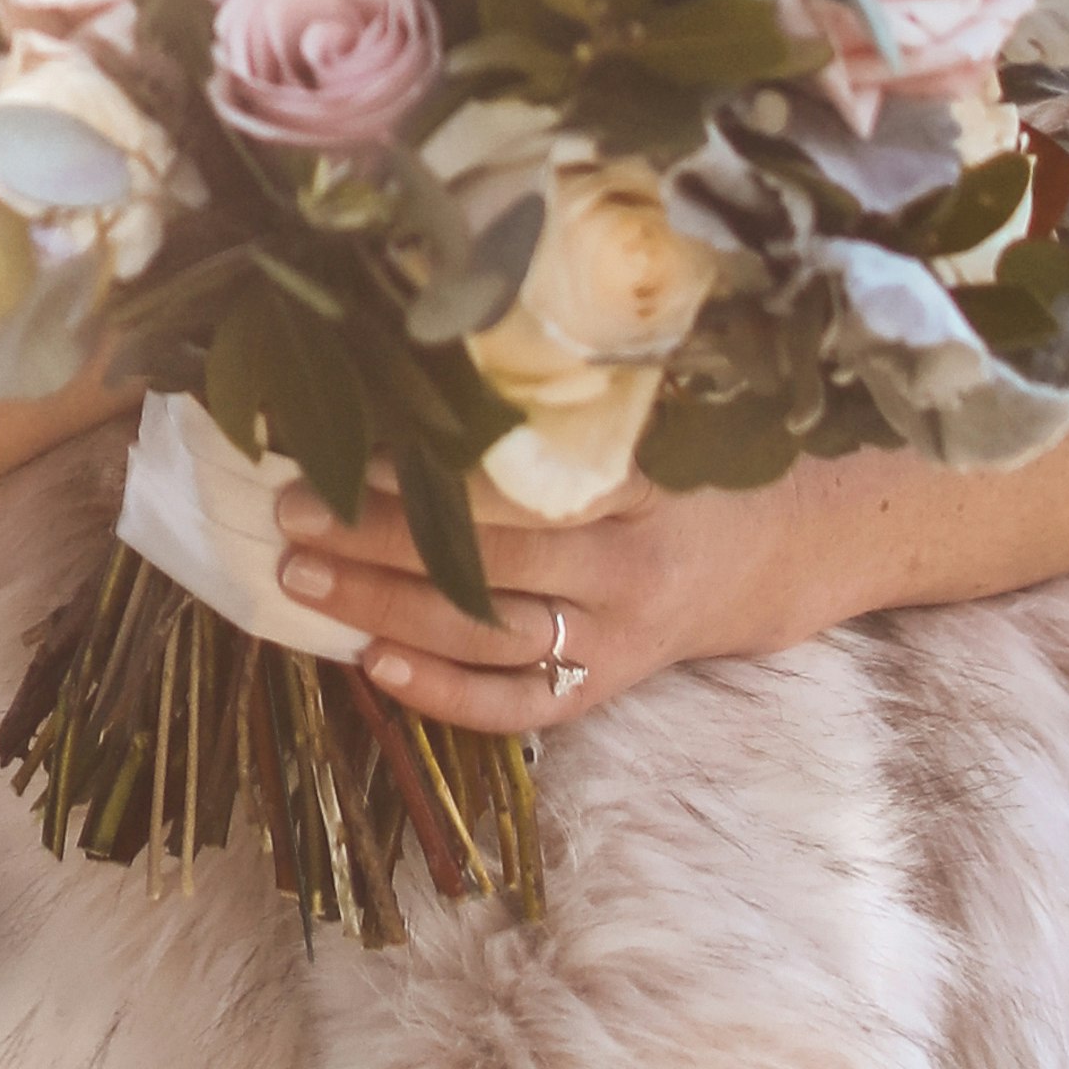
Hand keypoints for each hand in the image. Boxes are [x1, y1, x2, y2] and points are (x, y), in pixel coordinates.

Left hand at [273, 462, 875, 735]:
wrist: (777, 550)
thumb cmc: (689, 463)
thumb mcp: (650, 418)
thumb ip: (561, 404)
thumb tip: (429, 361)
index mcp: (641, 485)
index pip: (520, 487)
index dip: (429, 476)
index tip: (345, 452)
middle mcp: (630, 568)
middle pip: (489, 561)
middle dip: (378, 540)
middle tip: (291, 515)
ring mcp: (619, 638)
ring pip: (488, 636)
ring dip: (385, 610)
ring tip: (301, 581)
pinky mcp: (607, 687)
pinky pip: (517, 708)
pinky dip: (441, 694)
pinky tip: (370, 667)